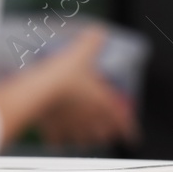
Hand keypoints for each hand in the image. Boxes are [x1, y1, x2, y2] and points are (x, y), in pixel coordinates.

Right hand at [0, 26, 137, 147]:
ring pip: (82, 140)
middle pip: (102, 133)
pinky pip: (57, 140)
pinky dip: (58, 140)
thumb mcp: (81, 52)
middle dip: (106, 134)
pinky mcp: (52, 128)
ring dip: (85, 139)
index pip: (122, 120)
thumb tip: (99, 31)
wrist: (39, 90)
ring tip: (84, 137)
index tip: (133, 136)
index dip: (130, 129)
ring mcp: (70, 125)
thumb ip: (92, 40)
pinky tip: (57, 139)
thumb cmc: (64, 74)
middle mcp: (89, 118)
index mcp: (102, 102)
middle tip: (107, 133)